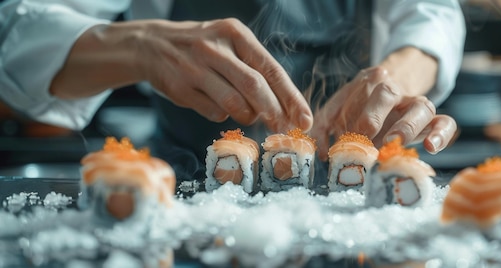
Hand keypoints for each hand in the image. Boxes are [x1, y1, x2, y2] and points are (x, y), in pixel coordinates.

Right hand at [51, 19, 312, 132]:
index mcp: (234, 33)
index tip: (303, 118)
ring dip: (247, 116)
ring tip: (250, 116)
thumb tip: (285, 108)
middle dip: (273, 112)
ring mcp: (195, 68)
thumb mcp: (230, 44)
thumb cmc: (203, 49)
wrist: (151, 45)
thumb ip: (255, 70)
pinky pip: (213, 112)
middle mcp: (215, 48)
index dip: (291, 97)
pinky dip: (222, 115)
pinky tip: (219, 107)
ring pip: (233, 103)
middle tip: (282, 128)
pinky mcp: (180, 88)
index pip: (271, 69)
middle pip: (254, 86)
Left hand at [311, 47, 456, 159]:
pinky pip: (445, 123)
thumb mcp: (337, 112)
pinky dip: (441, 134)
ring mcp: (417, 105)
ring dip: (407, 126)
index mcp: (369, 83)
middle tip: (365, 136)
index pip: (361, 90)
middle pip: (388, 94)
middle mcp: (395, 91)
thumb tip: (320, 153)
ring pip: (421, 107)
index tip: (347, 132)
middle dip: (374, 115)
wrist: (391, 96)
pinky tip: (431, 147)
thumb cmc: (358, 109)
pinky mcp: (434, 120)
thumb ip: (324, 128)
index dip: (352, 111)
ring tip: (395, 143)